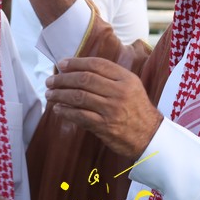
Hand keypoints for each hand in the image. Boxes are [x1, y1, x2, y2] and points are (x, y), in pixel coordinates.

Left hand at [45, 57, 162, 160]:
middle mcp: (119, 92)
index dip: (76, 62)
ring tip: (50, 94)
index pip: (97, 64)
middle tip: (50, 80)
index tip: (61, 64)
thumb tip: (79, 70)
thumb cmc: (136, 109)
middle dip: (63, 79)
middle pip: (84, 79)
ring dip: (60, 94)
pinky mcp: (105, 126)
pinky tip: (58, 109)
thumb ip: (110, 77)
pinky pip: (80, 115)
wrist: (149, 136)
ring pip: (79, 96)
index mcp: (126, 79)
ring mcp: (112, 109)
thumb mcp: (131, 86)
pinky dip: (66, 111)